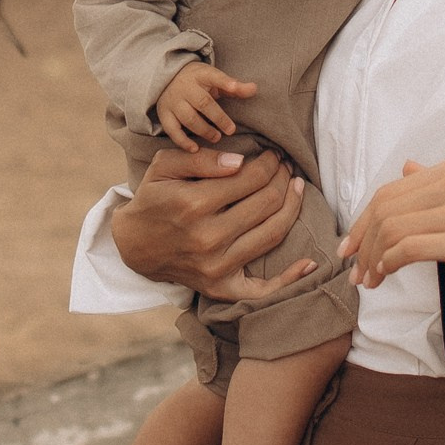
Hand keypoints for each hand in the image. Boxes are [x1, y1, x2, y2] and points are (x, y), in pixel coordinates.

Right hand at [112, 141, 312, 302]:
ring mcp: (217, 266)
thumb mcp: (164, 167)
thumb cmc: (153, 199)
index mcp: (193, 205)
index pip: (250, 178)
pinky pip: (264, 289)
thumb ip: (201, 160)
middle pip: (266, 202)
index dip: (268, 162)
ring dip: (292, 206)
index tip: (273, 154)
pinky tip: (311, 262)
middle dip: (281, 178)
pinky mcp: (221, 288)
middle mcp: (208, 237)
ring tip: (295, 187)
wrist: (134, 245)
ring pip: (273, 233)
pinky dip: (291, 278)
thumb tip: (240, 163)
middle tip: (284, 167)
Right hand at [154, 61, 258, 147]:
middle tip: (231, 130)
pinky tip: (195, 149)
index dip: (226, 83)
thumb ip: (234, 87)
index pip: (215, 77)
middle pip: (203, 102)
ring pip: (188, 118)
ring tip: (216, 137)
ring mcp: (173, 101)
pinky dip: (182, 141)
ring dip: (204, 130)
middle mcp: (185, 88)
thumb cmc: (198, 82)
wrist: (166, 78)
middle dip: (218, 117)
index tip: (235, 88)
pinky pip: (172, 129)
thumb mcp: (215, 79)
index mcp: (201, 75)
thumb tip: (255, 89)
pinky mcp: (164, 114)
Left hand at [341, 160, 444, 334]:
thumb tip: (405, 167)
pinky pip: (411, 248)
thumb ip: (435, 187)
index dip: (362, 222)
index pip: (389, 193)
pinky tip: (387, 275)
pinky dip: (390, 262)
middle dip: (362, 243)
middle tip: (355, 272)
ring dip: (372, 258)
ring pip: (394, 230)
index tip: (349, 249)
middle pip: (386, 210)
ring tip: (369, 280)